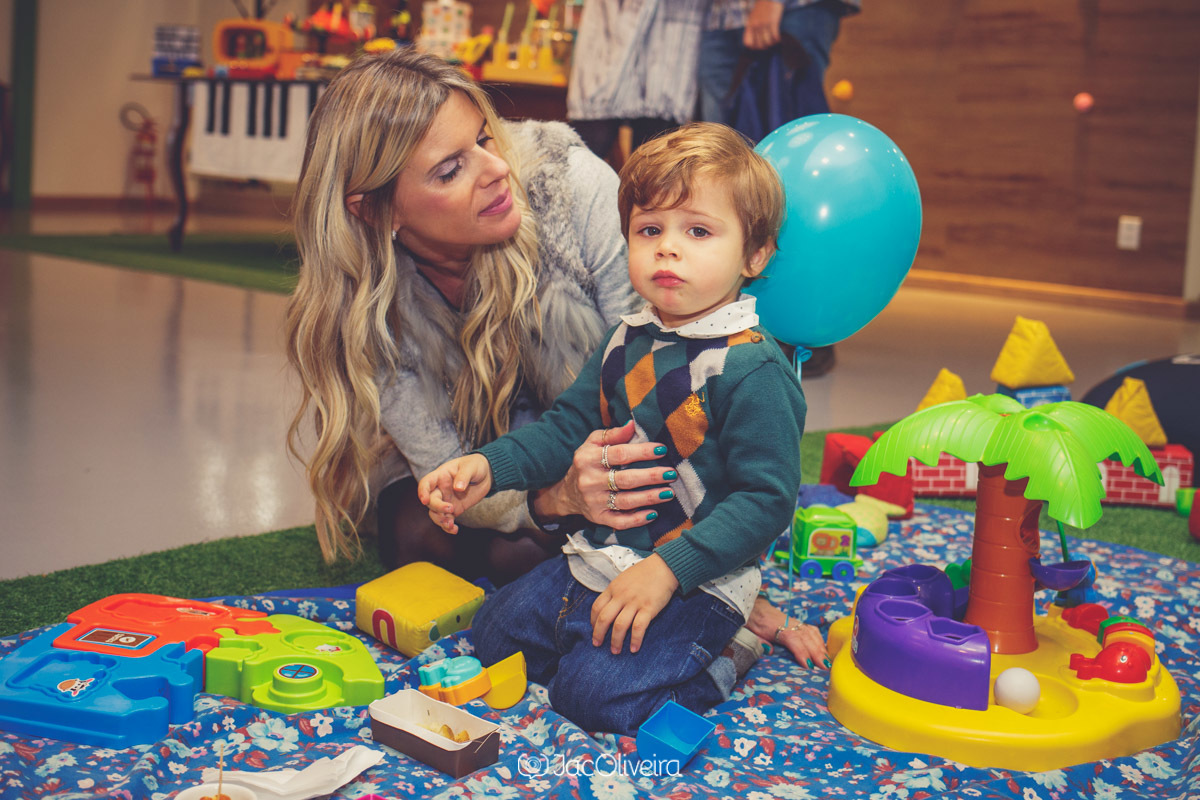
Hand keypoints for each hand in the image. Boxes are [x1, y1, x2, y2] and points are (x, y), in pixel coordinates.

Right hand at [417, 454, 492, 533]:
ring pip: (435, 513)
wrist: (486, 474)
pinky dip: (448, 527)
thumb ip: (464, 476)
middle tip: (451, 509)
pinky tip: (454, 530)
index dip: (422, 492)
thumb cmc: (476, 465)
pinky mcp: (454, 509)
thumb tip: (458, 488)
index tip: (425, 501)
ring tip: (451, 525)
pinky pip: (447, 520)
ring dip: (440, 521)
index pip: (426, 483)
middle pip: (431, 501)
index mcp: (441, 476)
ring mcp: (446, 500)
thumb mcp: (471, 467)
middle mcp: (440, 489)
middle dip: (437, 507)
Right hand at [530, 421, 675, 528]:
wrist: (567, 493)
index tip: (662, 449)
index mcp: (587, 459)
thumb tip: (633, 424)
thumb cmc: (587, 463)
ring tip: (669, 492)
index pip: (619, 454)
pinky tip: (653, 513)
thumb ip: (613, 434)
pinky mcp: (598, 518)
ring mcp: (593, 502)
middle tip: (671, 473)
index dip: (642, 452)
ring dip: (649, 497)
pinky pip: (620, 522)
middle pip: (625, 479)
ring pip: (626, 501)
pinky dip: (637, 519)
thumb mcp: (593, 443)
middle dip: (651, 476)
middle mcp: (589, 481)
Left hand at [590, 554, 678, 653]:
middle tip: (598, 645)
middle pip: (604, 619)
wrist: (664, 567)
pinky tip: (634, 648)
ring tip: (615, 651)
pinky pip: (638, 628)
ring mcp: (635, 602)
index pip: (596, 607)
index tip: (594, 630)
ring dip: (615, 641)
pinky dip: (635, 640)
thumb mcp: (623, 579)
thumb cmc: (644, 573)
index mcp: (613, 588)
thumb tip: (607, 608)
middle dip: (599, 634)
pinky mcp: (648, 608)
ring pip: (619, 626)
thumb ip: (615, 592)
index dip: (593, 622)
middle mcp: (621, 596)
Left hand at [743, 0, 783, 49]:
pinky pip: (775, 36)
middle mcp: (756, 26)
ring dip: (772, 44)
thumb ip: (752, 28)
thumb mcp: (753, 18)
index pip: (748, 43)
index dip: (753, 47)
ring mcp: (764, 24)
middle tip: (768, 44)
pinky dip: (777, 39)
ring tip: (774, 41)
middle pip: (759, 45)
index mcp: (750, 25)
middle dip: (764, 47)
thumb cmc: (762, 8)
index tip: (759, 46)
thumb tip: (754, 42)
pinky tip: (778, 38)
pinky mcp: (773, 22)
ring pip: (767, 42)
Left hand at [747, 594, 828, 668]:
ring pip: (812, 635)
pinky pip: (813, 631)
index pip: (794, 640)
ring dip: (821, 648)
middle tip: (825, 668)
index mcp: (778, 627)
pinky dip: (820, 641)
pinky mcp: (798, 624)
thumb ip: (760, 641)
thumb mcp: (751, 632)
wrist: (755, 607)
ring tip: (828, 663)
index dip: (802, 652)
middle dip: (817, 653)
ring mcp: (796, 623)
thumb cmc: (753, 622)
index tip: (808, 665)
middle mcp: (790, 624)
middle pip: (807, 638)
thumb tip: (769, 651)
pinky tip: (825, 650)